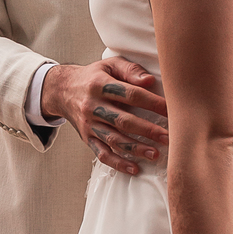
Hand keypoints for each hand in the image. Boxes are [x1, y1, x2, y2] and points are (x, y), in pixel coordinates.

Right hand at [40, 56, 167, 174]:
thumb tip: (150, 81)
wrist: (61, 90)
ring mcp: (89, 124)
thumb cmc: (93, 77)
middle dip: (147, 130)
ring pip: (114, 140)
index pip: (130, 95)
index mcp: (100, 85)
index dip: (152, 103)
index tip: (170, 110)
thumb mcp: (109, 65)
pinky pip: (102, 154)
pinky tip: (134, 168)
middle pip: (123, 120)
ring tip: (155, 154)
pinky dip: (118, 163)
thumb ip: (130, 70)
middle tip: (168, 136)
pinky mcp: (87, 138)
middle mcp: (92, 106)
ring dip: (136, 149)